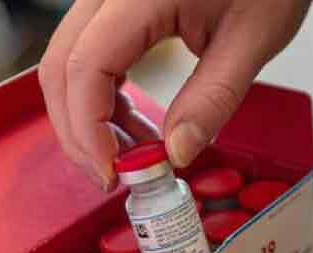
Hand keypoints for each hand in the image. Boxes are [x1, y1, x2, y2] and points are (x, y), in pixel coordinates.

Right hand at [39, 0, 310, 190]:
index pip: (85, 66)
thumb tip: (176, 154)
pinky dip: (101, 98)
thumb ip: (213, 98)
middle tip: (112, 175)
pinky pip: (88, 57)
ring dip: (87, 117)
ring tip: (133, 153)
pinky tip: (132, 123)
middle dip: (78, 131)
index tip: (112, 171)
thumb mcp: (252, 38)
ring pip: (68, 65)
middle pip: (60, 69)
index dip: (88, 128)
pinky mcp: (113, 8)